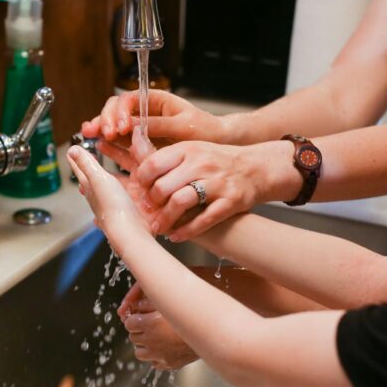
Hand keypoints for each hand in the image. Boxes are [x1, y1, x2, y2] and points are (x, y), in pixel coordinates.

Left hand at [67, 145, 151, 251]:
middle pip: (89, 182)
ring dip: (100, 185)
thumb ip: (86, 164)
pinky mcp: (123, 213)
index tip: (72, 151)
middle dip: (87, 172)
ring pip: (101, 192)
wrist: (129, 232)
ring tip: (101, 178)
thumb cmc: (113, 206)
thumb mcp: (99, 178)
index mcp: (90, 187)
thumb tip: (71, 149)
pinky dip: (115, 196)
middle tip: (85, 162)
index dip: (77, 160)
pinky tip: (119, 197)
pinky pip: (116, 201)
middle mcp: (97, 198)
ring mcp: (109, 207)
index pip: (80, 170)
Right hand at [81, 90, 229, 145]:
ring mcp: (140, 128)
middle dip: (105, 119)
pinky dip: (107, 141)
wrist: (217, 146)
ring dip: (100, 128)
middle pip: (116, 109)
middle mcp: (145, 112)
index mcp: (156, 100)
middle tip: (104, 134)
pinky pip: (119, 140)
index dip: (120, 112)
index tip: (121, 128)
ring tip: (91, 136)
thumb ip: (157, 126)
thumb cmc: (206, 132)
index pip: (129, 99)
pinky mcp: (139, 144)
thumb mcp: (183, 128)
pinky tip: (98, 144)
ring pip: (114, 123)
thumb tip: (133, 125)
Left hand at [118, 282, 198, 370]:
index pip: (129, 323)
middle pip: (133, 338)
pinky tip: (164, 348)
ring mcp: (159, 355)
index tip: (139, 318)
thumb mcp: (169, 303)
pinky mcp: (168, 364)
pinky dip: (156, 357)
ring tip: (154, 339)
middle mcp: (151, 341)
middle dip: (138, 332)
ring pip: (139, 353)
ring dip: (144, 346)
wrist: (211, 332)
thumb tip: (135, 305)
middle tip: (148, 327)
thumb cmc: (191, 314)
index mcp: (150, 324)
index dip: (134, 320)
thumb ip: (149, 302)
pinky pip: (154, 363)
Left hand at [135, 140, 292, 240]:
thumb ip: (165, 156)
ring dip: (165, 220)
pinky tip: (176, 236)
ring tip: (159, 227)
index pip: (152, 164)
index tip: (140, 191)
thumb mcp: (192, 150)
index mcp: (187, 149)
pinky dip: (186, 232)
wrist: (256, 168)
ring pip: (180, 202)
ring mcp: (217, 183)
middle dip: (152, 204)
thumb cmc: (217, 162)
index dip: (141, 181)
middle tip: (149, 212)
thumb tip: (130, 156)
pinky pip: (204, 220)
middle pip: (163, 186)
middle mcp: (201, 164)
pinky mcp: (230, 202)